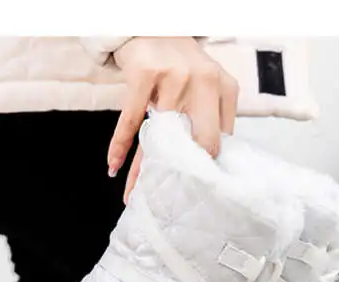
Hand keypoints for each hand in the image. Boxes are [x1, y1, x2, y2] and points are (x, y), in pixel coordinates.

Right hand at [107, 37, 238, 203]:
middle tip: (172, 197)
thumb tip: (208, 164)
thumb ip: (213, 117)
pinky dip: (120, 146)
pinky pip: (131, 120)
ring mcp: (174, 77)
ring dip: (144, 169)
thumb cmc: (182, 63)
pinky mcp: (144, 74)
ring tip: (135, 194)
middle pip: (200, 141)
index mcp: (225, 87)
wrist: (153, 25)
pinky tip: (113, 165)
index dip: (209, 165)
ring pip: (160, 137)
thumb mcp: (209, 85)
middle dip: (186, 174)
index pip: (221, 137)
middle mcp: (204, 81)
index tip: (199, 191)